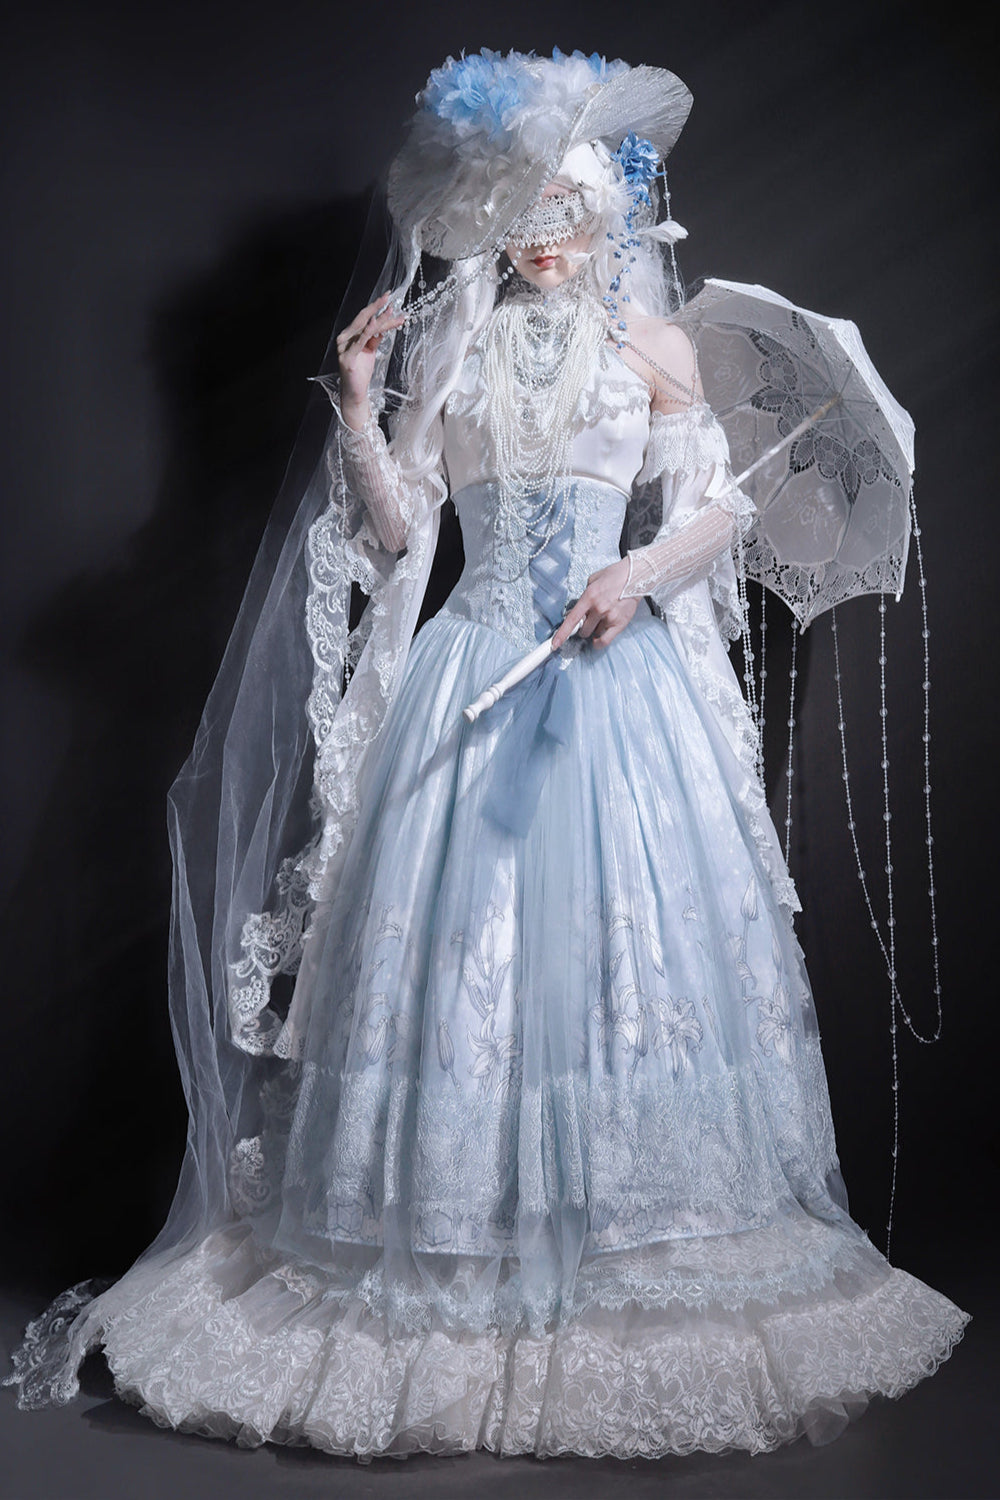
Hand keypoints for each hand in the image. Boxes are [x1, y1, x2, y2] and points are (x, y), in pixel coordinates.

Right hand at [336, 294, 404, 428]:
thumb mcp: (370, 351)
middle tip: (389, 297)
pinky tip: (375, 324)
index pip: (365, 318)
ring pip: (363, 328)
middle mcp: (344, 338)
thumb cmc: (361, 372)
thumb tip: (383, 326)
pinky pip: (360, 342)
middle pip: (362, 318)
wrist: (355, 393)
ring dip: (378, 319)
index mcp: (349, 335)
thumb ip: (374, 338)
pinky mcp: (347, 358)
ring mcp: (344, 347)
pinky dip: (367, 332)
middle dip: (377, 307)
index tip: (390, 301)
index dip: (377, 309)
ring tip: (390, 311)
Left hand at [551, 557, 636, 650]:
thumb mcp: (593, 580)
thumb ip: (584, 596)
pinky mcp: (620, 624)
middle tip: (590, 620)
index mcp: (589, 597)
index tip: (554, 644)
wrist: (636, 576)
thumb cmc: (615, 576)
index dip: (562, 634)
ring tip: (603, 619)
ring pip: (594, 634)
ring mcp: (609, 617)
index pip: (572, 619)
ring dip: (595, 630)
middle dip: (583, 627)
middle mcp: (598, 608)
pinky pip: (605, 641)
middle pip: (583, 630)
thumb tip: (578, 610)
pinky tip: (598, 639)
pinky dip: (599, 642)